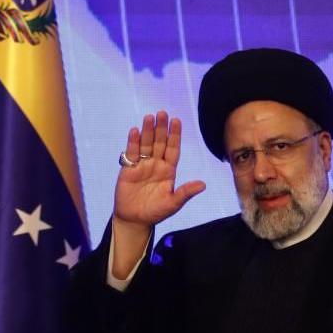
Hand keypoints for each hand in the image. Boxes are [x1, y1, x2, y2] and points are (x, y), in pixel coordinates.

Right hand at [110, 111, 205, 279]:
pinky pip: (131, 153)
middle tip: (163, 113)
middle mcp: (156, 164)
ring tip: (150, 117)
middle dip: (162, 128)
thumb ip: (185, 192)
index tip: (177, 121)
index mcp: (169, 170)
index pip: (173, 149)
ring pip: (146, 144)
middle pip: (160, 143)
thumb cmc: (156, 212)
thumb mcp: (173, 203)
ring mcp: (142, 165)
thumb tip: (203, 185)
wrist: (135, 220)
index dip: (175, 135)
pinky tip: (135, 131)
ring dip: (148, 131)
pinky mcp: (128, 169)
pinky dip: (133, 142)